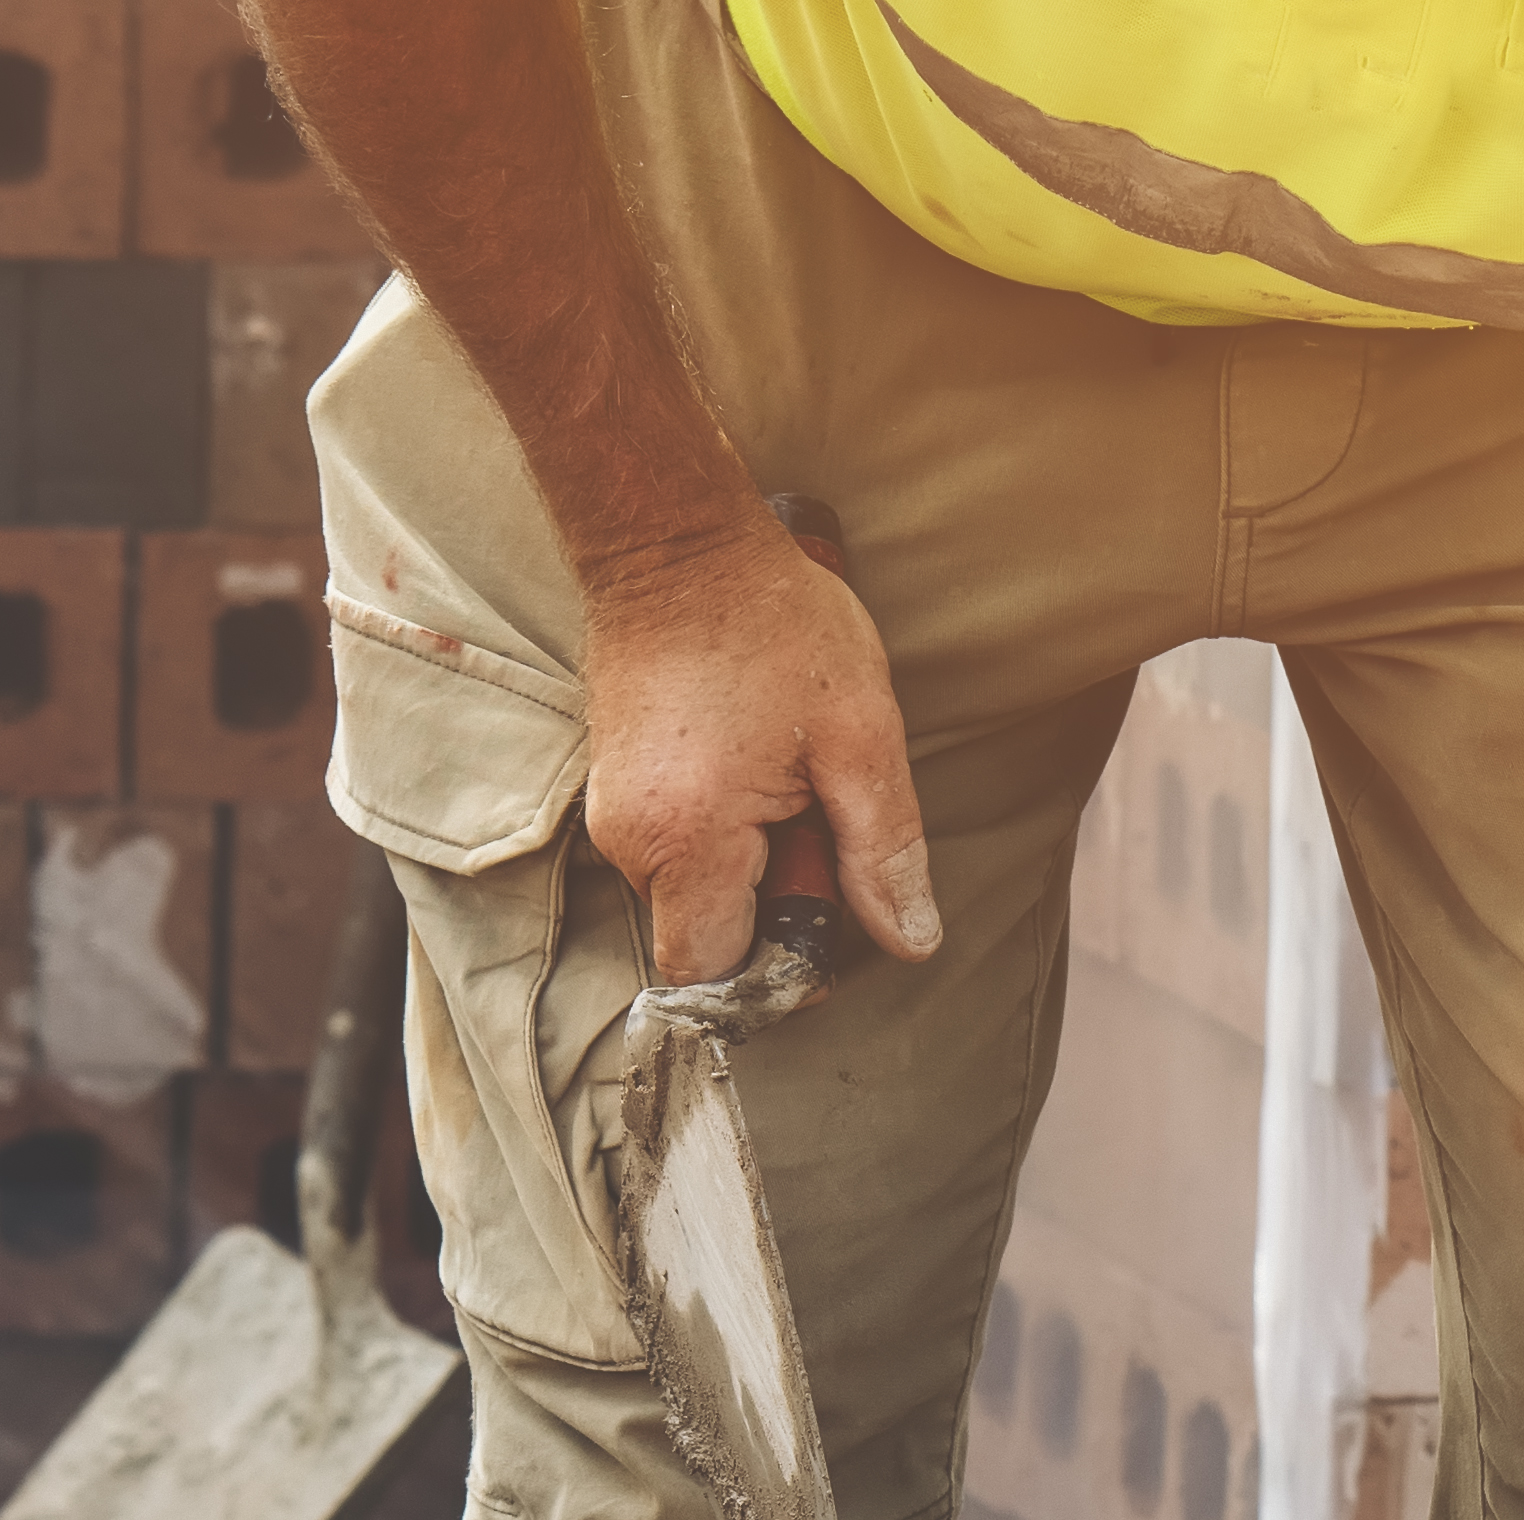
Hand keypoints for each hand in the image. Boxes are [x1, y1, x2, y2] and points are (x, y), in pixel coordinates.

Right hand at [577, 513, 938, 985]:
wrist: (677, 540)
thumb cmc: (773, 625)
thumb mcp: (860, 739)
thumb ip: (884, 852)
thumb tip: (910, 941)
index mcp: (687, 840)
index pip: (716, 976)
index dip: (779, 973)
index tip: (828, 921)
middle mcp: (631, 842)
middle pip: (706, 940)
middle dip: (772, 911)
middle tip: (815, 824)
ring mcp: (613, 816)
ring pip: (695, 895)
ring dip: (753, 866)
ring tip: (786, 780)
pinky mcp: (615, 791)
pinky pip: (678, 853)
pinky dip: (727, 836)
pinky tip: (757, 770)